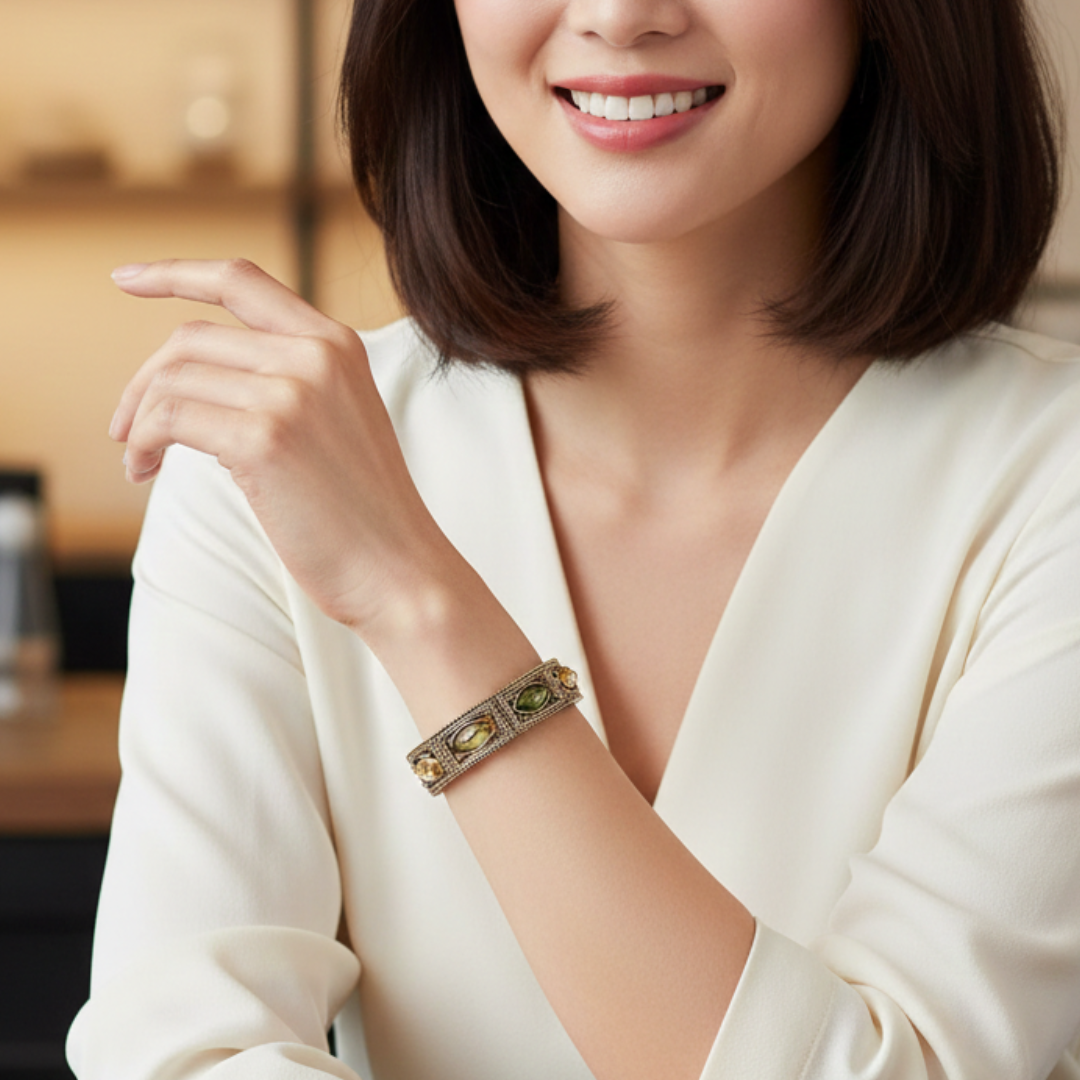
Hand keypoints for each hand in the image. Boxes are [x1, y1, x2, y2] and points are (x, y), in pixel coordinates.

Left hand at [110, 258, 457, 634]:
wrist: (399, 569)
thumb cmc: (362, 511)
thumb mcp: (338, 420)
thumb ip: (288, 381)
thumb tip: (193, 377)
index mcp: (337, 345)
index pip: (242, 282)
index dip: (176, 273)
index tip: (126, 278)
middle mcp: (316, 355)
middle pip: (192, 338)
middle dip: (143, 382)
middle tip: (125, 427)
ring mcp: (293, 393)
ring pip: (173, 380)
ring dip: (139, 422)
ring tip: (139, 461)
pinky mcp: (265, 439)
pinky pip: (169, 420)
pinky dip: (143, 444)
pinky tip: (145, 470)